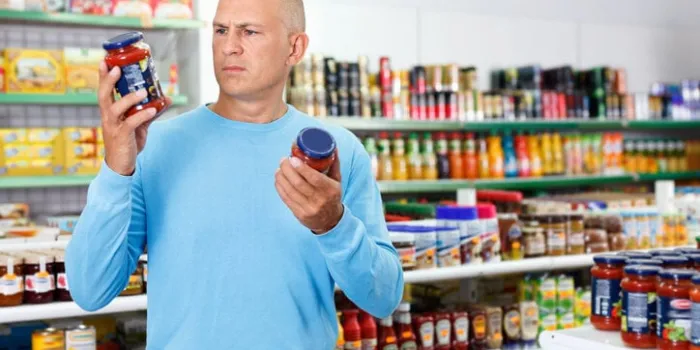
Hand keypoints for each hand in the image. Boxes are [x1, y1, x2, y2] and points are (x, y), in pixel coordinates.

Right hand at [98, 61, 171, 175]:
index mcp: (109, 112)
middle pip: (103, 95)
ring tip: (143, 92)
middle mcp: (108, 117)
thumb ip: (150, 111)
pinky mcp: (121, 136)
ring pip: (115, 108)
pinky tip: (152, 110)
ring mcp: (113, 126)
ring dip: (129, 98)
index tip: (105, 61)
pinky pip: (131, 123)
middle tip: (116, 68)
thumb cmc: (127, 142)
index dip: (103, 76)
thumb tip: (166, 99)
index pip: (104, 91)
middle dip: (108, 81)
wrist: (121, 165)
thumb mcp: (139, 125)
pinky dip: (142, 116)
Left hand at [275, 151, 343, 233]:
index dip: (301, 168)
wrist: (330, 221)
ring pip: (290, 191)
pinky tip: (278, 179)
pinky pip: (286, 199)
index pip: (314, 178)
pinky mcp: (299, 214)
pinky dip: (280, 187)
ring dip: (281, 177)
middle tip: (283, 160)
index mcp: (330, 189)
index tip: (292, 158)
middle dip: (287, 169)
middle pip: (299, 183)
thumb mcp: (337, 181)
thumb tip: (332, 147)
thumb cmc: (332, 196)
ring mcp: (309, 208)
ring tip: (279, 168)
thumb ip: (333, 164)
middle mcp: (320, 200)